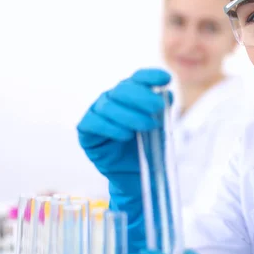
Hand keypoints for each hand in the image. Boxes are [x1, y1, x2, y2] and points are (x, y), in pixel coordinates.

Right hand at [77, 68, 170, 253]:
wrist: (138, 178)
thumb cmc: (149, 149)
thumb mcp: (161, 129)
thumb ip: (162, 112)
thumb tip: (168, 94)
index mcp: (130, 95)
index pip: (137, 79)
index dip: (150, 76)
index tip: (166, 79)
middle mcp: (111, 100)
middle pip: (122, 89)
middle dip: (142, 96)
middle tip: (158, 108)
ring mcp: (96, 114)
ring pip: (108, 105)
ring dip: (130, 115)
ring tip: (148, 126)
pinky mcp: (86, 131)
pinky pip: (94, 123)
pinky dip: (111, 128)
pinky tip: (126, 135)